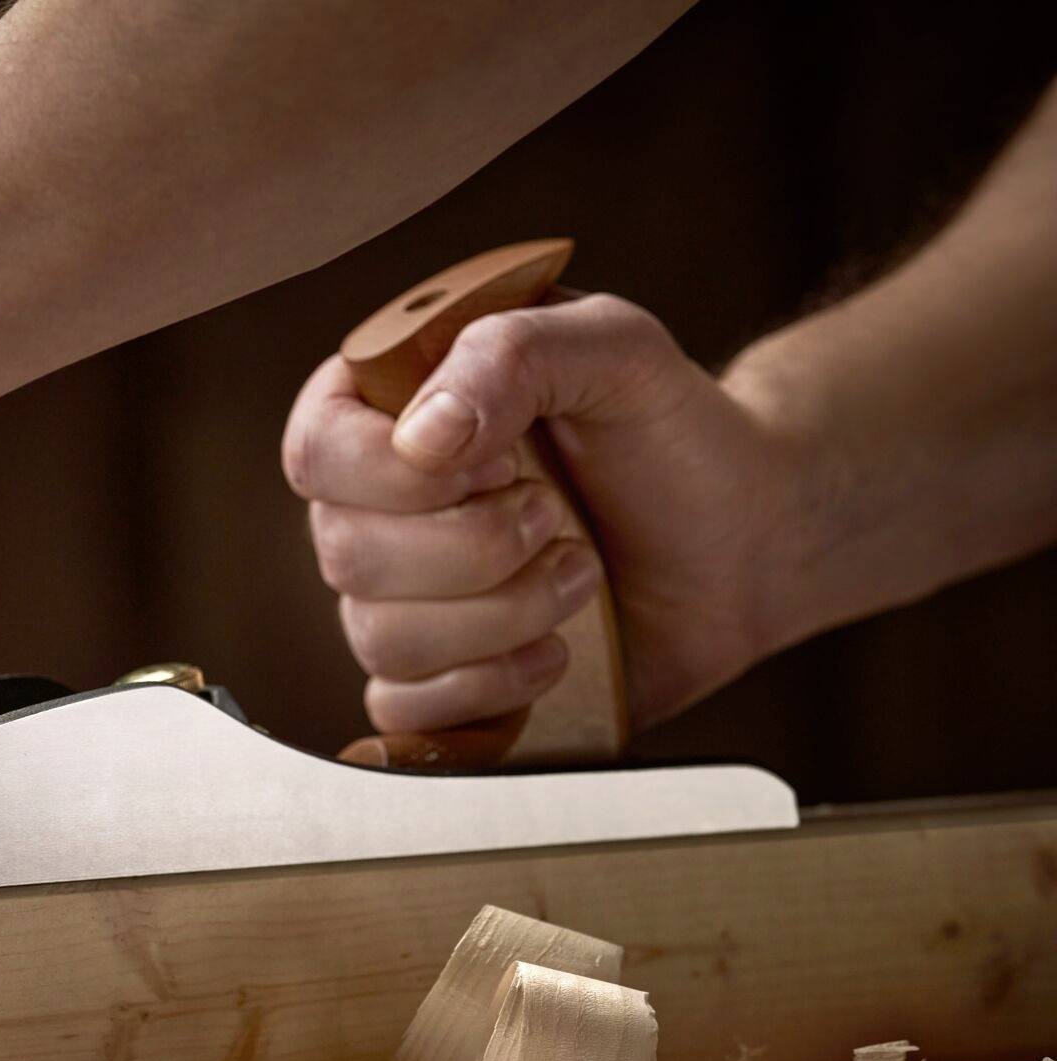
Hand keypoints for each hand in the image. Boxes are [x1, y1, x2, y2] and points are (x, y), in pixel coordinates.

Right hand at [282, 291, 800, 738]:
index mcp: (390, 409)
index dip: (397, 474)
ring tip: (578, 575)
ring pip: (381, 638)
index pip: (315, 450)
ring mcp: (398, 599)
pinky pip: (403, 712)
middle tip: (557, 516)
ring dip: (502, 616)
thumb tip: (419, 439)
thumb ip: (509, 356)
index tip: (501, 462)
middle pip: (346, 554)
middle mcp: (375, 507)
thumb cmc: (672, 432)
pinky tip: (554, 653)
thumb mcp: (612, 348)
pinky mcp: (435, 679)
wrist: (745, 538)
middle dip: (477, 547)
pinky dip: (488, 691)